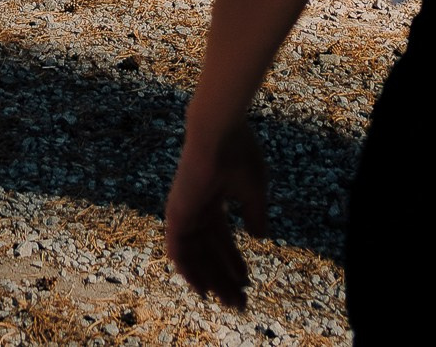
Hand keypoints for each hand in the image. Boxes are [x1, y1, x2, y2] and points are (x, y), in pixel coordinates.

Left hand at [163, 122, 270, 309]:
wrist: (219, 134)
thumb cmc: (238, 153)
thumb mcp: (254, 190)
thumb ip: (255, 214)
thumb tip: (258, 237)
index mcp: (212, 197)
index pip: (220, 237)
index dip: (233, 260)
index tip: (246, 280)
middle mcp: (196, 206)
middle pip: (208, 251)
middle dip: (224, 276)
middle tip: (239, 301)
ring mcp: (184, 210)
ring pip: (195, 255)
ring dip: (211, 279)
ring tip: (228, 302)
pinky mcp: (176, 213)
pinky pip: (177, 249)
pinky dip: (187, 269)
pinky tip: (200, 288)